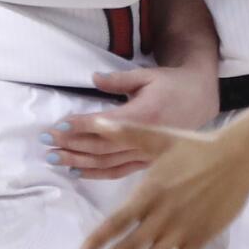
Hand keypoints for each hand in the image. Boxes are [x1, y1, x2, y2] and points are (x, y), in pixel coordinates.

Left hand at [45, 65, 219, 179]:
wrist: (201, 100)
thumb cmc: (172, 84)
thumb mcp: (147, 76)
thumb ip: (119, 79)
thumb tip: (93, 78)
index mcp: (144, 116)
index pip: (105, 124)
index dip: (80, 125)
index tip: (59, 124)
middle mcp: (144, 139)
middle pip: (101, 147)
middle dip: (71, 145)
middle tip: (46, 142)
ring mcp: (146, 154)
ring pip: (106, 162)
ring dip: (78, 160)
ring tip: (53, 157)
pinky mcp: (147, 162)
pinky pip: (118, 171)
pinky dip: (96, 173)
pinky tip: (77, 171)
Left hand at [79, 121, 248, 248]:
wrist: (238, 157)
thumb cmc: (197, 146)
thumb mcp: (159, 137)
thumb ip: (126, 133)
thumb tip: (96, 121)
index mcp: (149, 192)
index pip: (116, 222)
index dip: (97, 241)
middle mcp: (162, 215)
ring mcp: (182, 230)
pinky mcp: (200, 240)